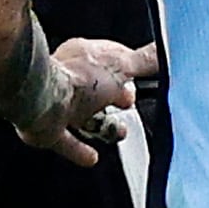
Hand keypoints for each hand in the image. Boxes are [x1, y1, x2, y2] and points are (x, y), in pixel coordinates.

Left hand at [13, 38, 160, 167]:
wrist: (43, 98)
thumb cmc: (78, 78)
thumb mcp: (123, 65)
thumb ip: (145, 60)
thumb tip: (165, 50)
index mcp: (83, 56)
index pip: (109, 63)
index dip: (126, 72)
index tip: (139, 78)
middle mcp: (68, 79)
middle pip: (97, 92)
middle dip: (115, 100)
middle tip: (127, 104)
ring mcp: (57, 104)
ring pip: (84, 117)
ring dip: (102, 126)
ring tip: (118, 131)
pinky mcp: (48, 129)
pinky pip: (68, 142)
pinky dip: (80, 150)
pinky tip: (91, 157)